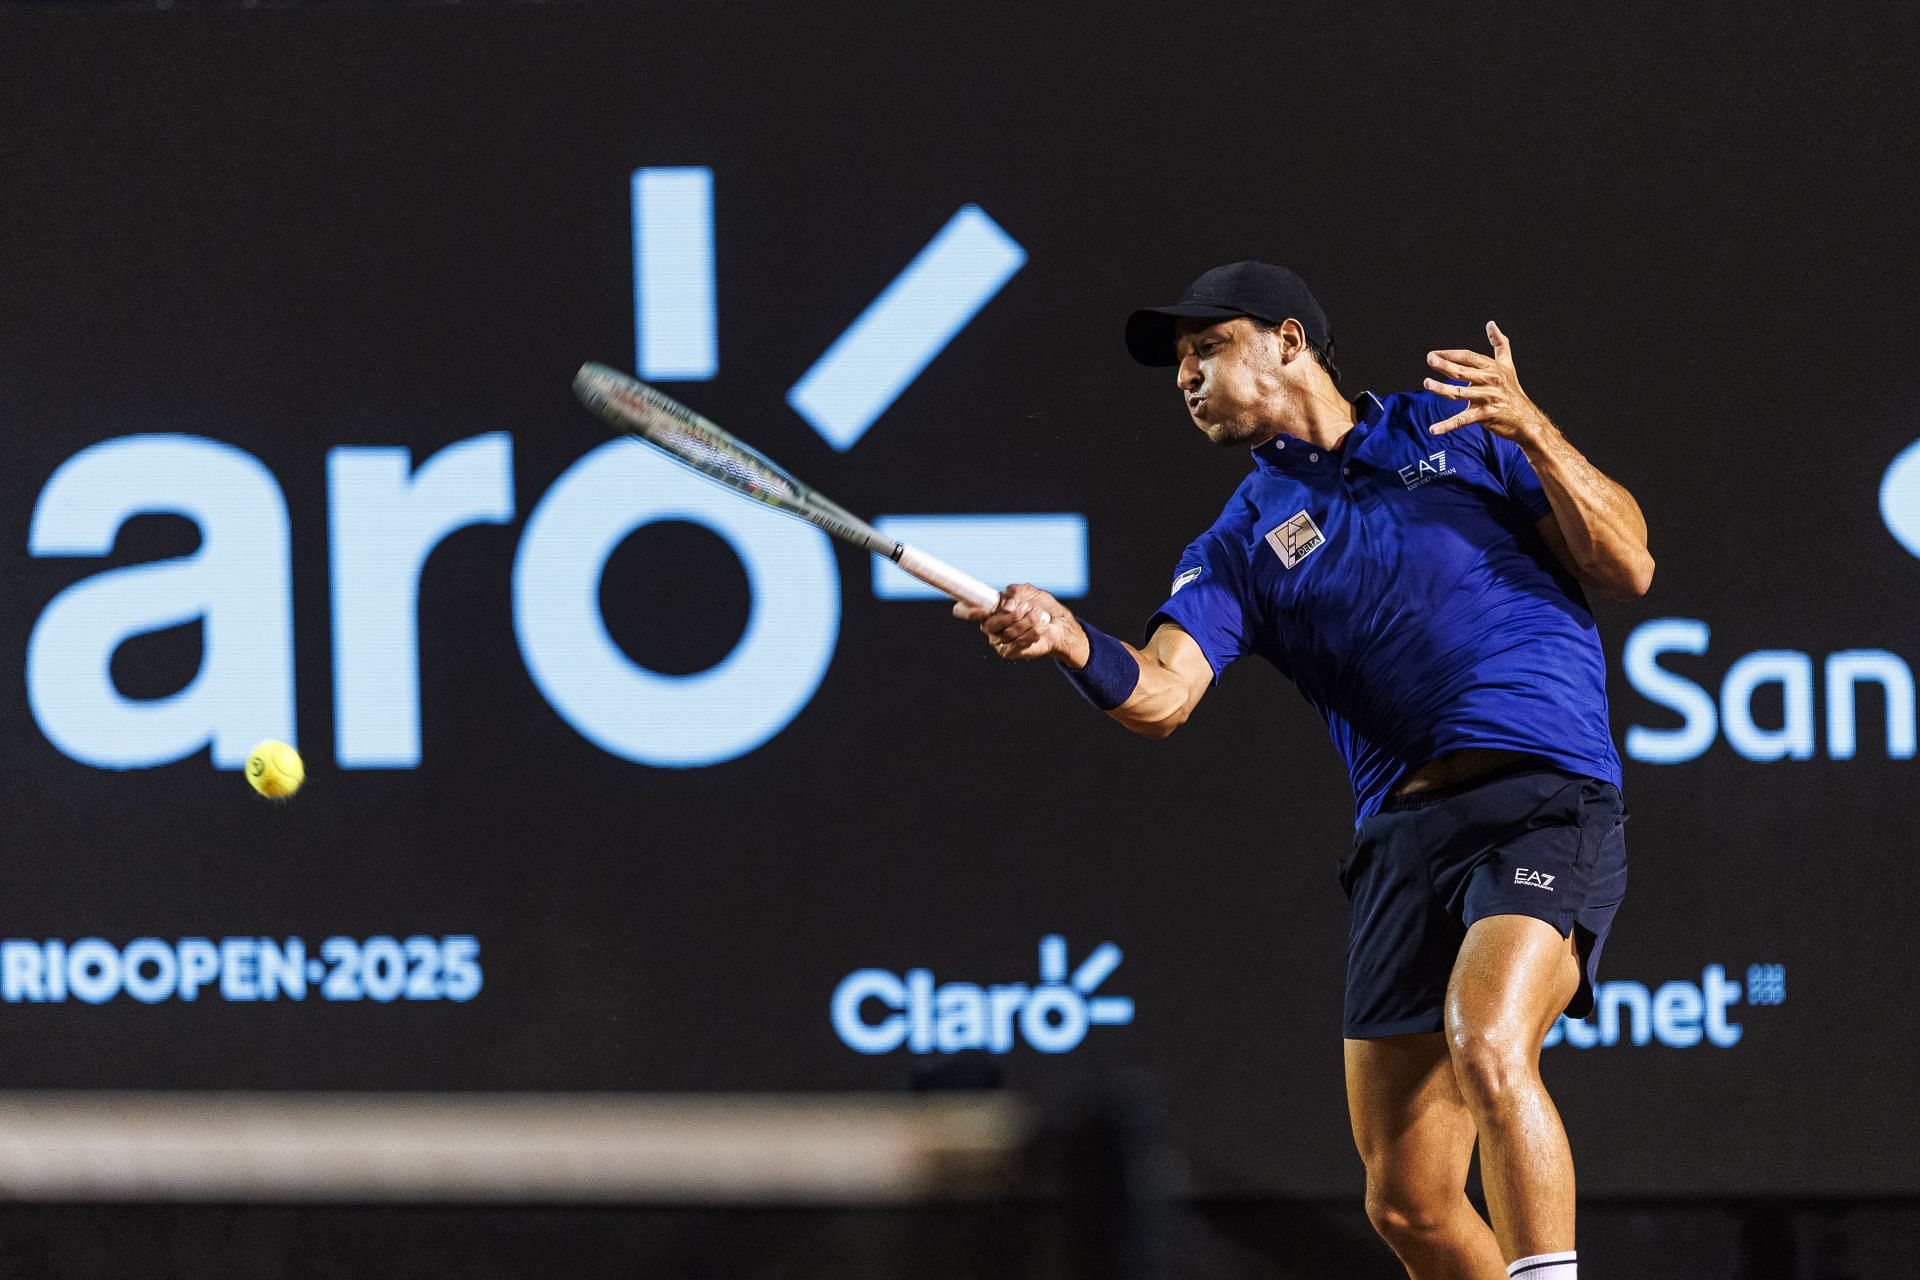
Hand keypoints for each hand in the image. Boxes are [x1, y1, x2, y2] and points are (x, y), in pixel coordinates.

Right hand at [952, 584, 1084, 663]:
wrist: (1058, 623)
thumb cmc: (1040, 606)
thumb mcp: (1029, 592)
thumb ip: (1015, 592)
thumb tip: (1006, 605)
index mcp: (988, 608)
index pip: (962, 610)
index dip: (967, 611)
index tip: (984, 610)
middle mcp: (988, 625)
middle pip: (989, 624)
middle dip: (1013, 615)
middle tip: (1028, 608)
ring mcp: (997, 640)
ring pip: (1007, 633)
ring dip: (1028, 622)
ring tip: (1039, 616)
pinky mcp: (1008, 652)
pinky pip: (1017, 643)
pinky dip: (1032, 634)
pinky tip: (1040, 629)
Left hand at [1423, 321, 1554, 446]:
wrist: (1526, 419)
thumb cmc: (1512, 390)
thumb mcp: (1507, 365)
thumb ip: (1499, 344)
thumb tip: (1491, 323)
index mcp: (1492, 368)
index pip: (1468, 357)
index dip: (1451, 354)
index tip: (1434, 354)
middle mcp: (1490, 381)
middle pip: (1463, 371)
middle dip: (1445, 365)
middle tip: (1430, 359)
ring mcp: (1488, 398)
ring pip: (1460, 393)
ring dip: (1442, 389)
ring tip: (1427, 383)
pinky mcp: (1486, 415)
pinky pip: (1462, 420)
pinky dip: (1447, 425)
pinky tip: (1433, 429)